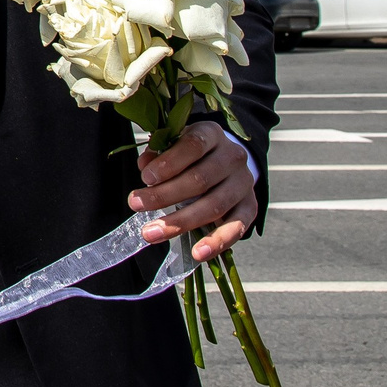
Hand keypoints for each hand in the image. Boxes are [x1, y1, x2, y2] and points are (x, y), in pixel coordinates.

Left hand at [131, 119, 257, 262]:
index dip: (169, 162)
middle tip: (136, 205)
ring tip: (152, 233)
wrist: (226, 162)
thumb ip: (158, 153)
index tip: (145, 177)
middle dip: (165, 195)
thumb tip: (145, 167)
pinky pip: (236, 227)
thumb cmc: (191, 154)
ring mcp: (244, 183)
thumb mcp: (174, 143)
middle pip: (200, 179)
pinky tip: (198, 252)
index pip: (193, 145)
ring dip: (181, 222)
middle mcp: (233, 157)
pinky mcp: (250, 207)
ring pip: (214, 205)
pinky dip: (217, 242)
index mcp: (212, 134)